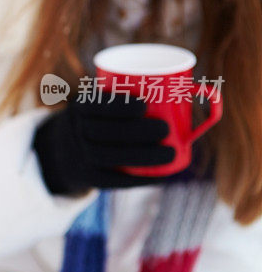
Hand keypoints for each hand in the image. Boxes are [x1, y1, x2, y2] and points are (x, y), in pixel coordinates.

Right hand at [32, 94, 177, 195]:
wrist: (68, 148)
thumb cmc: (104, 118)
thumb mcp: (105, 101)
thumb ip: (136, 95)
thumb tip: (203, 92)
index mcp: (80, 106)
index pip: (94, 105)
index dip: (117, 105)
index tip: (144, 104)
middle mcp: (75, 131)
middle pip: (103, 132)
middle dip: (137, 131)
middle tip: (166, 129)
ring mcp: (79, 155)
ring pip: (108, 156)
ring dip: (142, 156)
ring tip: (171, 153)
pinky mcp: (88, 176)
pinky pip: (111, 179)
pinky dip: (136, 179)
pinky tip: (159, 176)